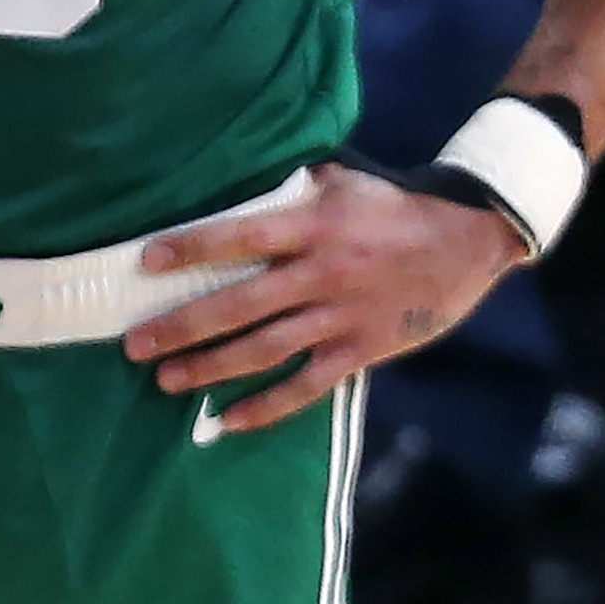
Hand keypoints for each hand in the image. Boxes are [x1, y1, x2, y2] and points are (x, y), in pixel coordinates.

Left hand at [121, 165, 522, 436]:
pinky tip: (230, 421)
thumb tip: (242, 187)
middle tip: (135, 343)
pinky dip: (267, 406)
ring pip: (263, 350)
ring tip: (166, 379)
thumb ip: (294, 190)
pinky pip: (306, 386)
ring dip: (211, 367)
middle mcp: (319, 274)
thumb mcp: (345, 183)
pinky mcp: (360, 351)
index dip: (190, 249)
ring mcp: (339, 317)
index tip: (145, 262)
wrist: (469, 241)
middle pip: (238, 305)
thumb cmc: (398, 208)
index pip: (238, 237)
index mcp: (312, 226)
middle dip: (181, 326)